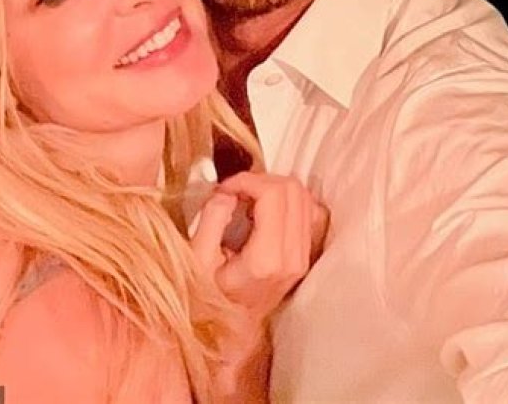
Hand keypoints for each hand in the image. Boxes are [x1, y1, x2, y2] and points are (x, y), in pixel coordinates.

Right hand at [190, 172, 327, 324]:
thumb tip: (227, 193)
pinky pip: (309, 212)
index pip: (273, 194)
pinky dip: (288, 200)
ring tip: (247, 199)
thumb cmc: (210, 296)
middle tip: (235, 190)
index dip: (247, 180)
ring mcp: (303, 258)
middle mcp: (292, 257)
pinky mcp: (305, 255)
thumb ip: (211, 219)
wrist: (232, 329)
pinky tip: (264, 209)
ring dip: (273, 187)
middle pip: (292, 189)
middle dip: (260, 180)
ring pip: (304, 196)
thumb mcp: (197, 259)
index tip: (226, 188)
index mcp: (266, 258)